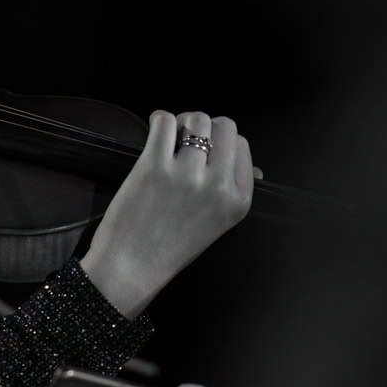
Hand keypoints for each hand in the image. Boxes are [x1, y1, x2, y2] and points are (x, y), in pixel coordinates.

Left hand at [78, 110, 252, 318]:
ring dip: (181, 123)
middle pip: (223, 125)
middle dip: (205, 127)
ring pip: (195, 118)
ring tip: (169, 140)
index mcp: (238, 200)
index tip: (205, 152)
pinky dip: (159, 121)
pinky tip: (154, 133)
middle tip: (186, 141)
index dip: (221, 142)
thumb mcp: (217, 223)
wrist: (131, 267)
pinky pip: (164, 120)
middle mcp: (218, 186)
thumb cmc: (171, 245)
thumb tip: (255, 169)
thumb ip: (234, 192)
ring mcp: (187, 175)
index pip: (241, 144)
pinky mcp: (154, 166)